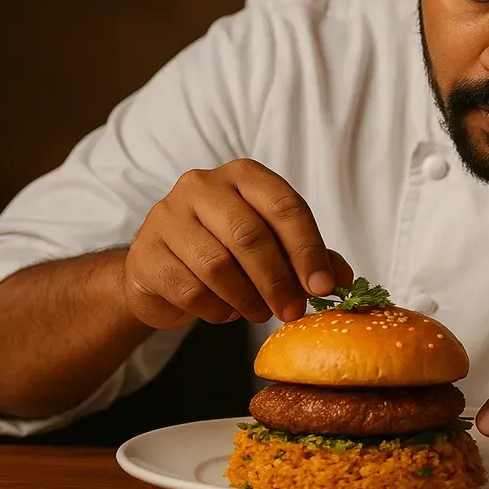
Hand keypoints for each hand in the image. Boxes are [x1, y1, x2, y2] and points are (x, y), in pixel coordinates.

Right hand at [121, 158, 352, 329]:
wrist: (160, 269)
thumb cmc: (225, 250)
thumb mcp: (271, 245)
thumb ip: (307, 256)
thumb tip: (342, 279)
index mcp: (243, 175)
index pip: (284, 206)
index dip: (308, 250)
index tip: (323, 287)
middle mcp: (202, 185)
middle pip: (250, 236)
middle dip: (278, 281)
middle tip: (292, 311)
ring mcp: (167, 216)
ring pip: (217, 265)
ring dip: (247, 299)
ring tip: (259, 313)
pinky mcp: (145, 253)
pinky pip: (190, 290)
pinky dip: (216, 310)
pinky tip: (225, 311)